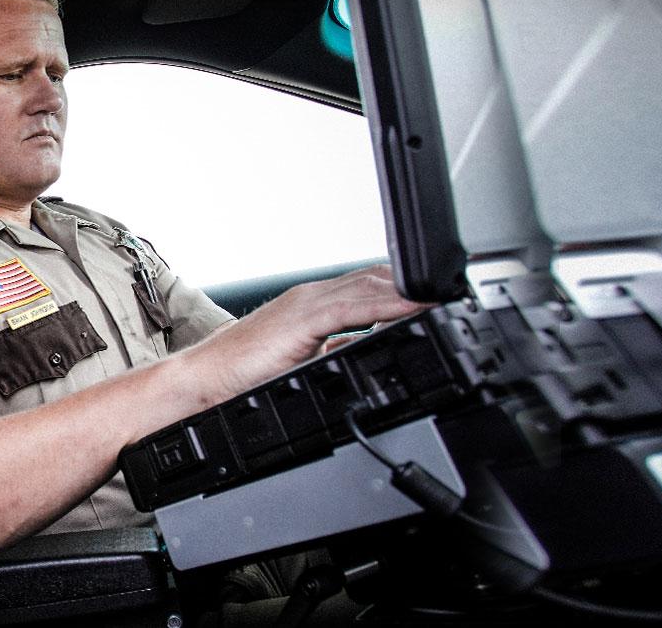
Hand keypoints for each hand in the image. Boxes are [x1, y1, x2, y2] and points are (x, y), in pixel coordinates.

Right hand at [182, 265, 430, 406]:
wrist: (205, 380)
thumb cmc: (246, 373)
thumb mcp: (304, 361)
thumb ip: (334, 351)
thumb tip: (366, 354)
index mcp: (316, 304)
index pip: (372, 287)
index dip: (407, 288)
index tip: (439, 294)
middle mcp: (314, 296)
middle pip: (378, 279)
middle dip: (416, 283)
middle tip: (456, 289)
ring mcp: (309, 304)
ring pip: (371, 287)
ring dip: (410, 291)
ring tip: (445, 296)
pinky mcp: (303, 319)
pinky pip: (354, 307)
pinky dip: (388, 305)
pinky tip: (413, 308)